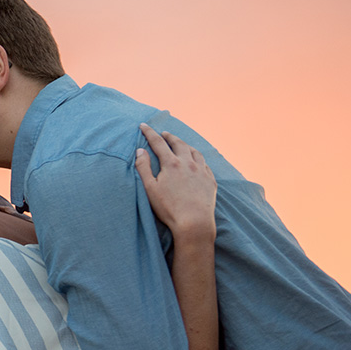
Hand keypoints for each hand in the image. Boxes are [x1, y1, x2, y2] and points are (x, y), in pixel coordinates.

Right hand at [135, 123, 216, 241]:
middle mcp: (188, 163)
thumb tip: (140, 151)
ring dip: (186, 145)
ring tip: (181, 144)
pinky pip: (205, 163)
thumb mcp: (150, 189)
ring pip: (194, 151)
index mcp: (171, 164)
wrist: (194, 224)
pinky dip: (198, 158)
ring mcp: (201, 171)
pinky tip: (196, 161)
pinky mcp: (210, 181)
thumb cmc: (169, 208)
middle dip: (170, 136)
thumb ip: (143, 168)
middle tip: (164, 133)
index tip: (143, 125)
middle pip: (178, 143)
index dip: (149, 132)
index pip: (158, 143)